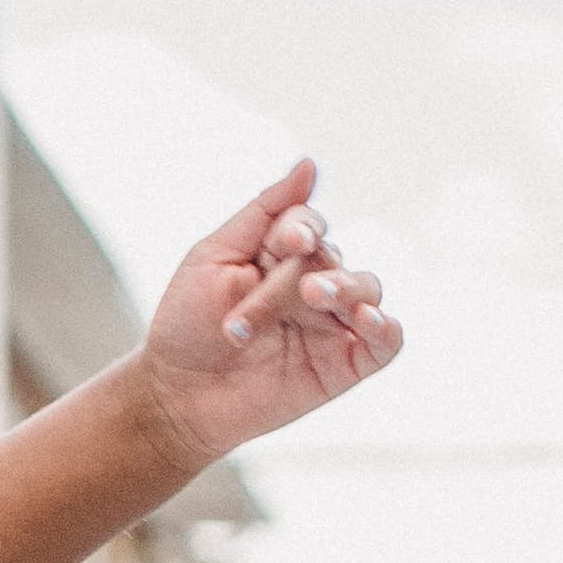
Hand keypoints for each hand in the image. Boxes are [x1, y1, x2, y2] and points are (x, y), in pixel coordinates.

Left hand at [136, 160, 401, 467]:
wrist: (175, 397)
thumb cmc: (185, 326)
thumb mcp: (213, 256)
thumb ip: (264, 210)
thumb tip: (310, 165)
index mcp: (281, 254)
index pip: (309, 224)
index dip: (302, 227)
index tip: (286, 242)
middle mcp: (312, 284)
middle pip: (329, 258)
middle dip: (294, 277)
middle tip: (255, 310)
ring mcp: (331, 324)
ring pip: (367, 289)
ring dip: (346, 287)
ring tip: (315, 297)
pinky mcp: (344, 366)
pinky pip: (387, 341)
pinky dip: (386, 327)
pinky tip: (367, 320)